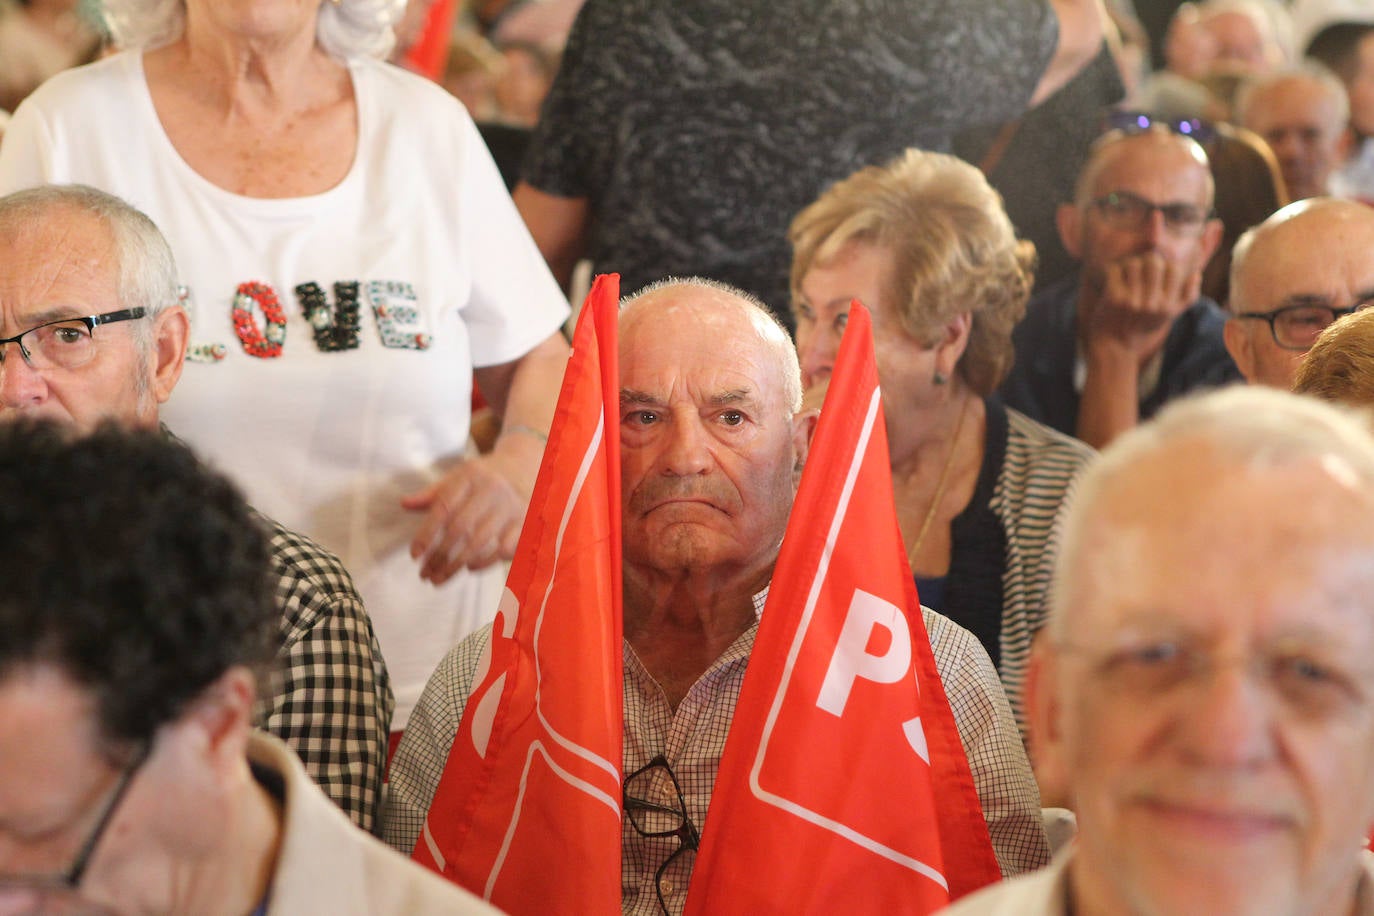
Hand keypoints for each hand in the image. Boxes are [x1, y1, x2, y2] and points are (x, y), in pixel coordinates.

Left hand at [400, 453, 530, 584]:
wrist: (525, 467)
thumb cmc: (483, 478)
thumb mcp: (459, 477)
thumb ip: (433, 493)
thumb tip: (404, 504)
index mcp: (471, 476)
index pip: (444, 507)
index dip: (427, 533)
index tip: (414, 555)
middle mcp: (492, 490)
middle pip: (460, 528)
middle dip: (440, 555)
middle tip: (424, 574)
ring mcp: (511, 506)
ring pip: (479, 542)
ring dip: (456, 564)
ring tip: (439, 578)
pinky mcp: (526, 522)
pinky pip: (503, 549)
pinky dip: (485, 562)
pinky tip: (469, 568)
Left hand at [1086, 251, 1199, 366]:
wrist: (1114, 346)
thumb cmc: (1143, 327)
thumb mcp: (1170, 316)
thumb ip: (1187, 297)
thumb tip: (1196, 274)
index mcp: (1168, 306)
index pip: (1173, 269)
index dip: (1165, 266)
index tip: (1157, 273)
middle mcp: (1152, 304)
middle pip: (1154, 262)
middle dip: (1146, 261)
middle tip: (1141, 267)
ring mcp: (1132, 302)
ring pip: (1133, 263)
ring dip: (1129, 265)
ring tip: (1128, 272)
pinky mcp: (1113, 299)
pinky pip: (1114, 270)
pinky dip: (1113, 271)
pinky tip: (1114, 278)